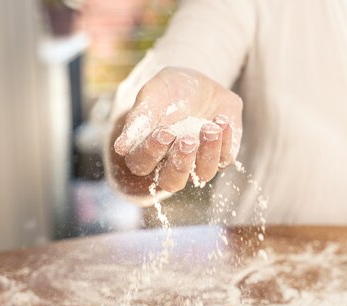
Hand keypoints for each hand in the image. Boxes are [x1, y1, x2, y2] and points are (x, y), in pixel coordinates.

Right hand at [112, 67, 242, 192]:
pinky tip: (221, 119)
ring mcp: (198, 163)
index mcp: (147, 153)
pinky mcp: (222, 156)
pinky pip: (225, 158)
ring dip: (207, 153)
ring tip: (209, 128)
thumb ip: (139, 120)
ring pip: (203, 174)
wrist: (199, 83)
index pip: (142, 165)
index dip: (151, 152)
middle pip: (172, 181)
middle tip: (186, 140)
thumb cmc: (168, 91)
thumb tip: (120, 148)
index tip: (163, 132)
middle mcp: (172, 164)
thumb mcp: (152, 97)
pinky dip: (225, 140)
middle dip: (180, 162)